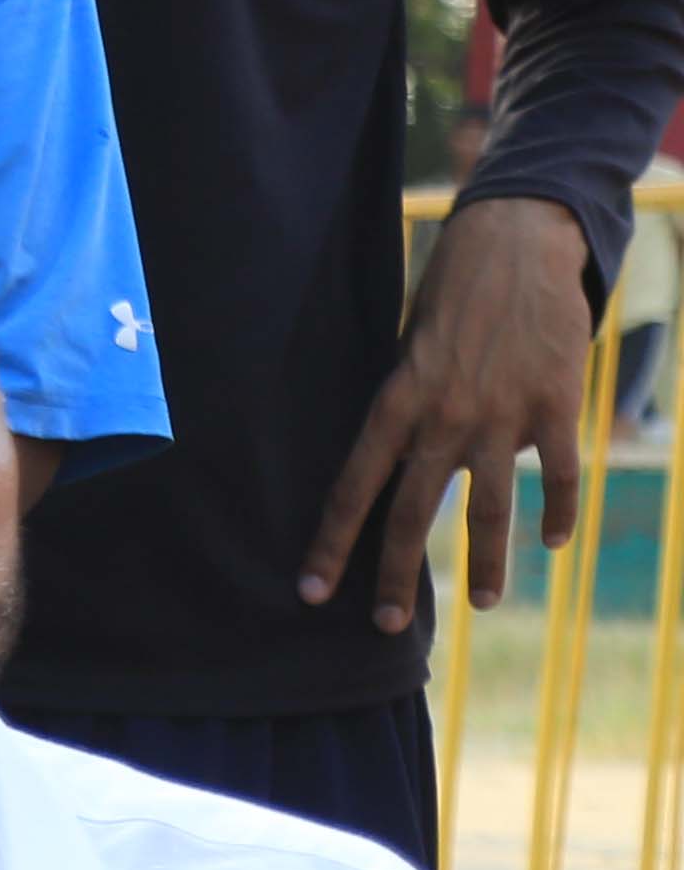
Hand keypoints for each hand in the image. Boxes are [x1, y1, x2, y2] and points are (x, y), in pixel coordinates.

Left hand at [302, 192, 597, 631]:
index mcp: (396, 404)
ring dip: (486, 564)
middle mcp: (443, 417)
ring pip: (488, 509)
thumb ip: (404, 410)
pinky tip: (554, 542)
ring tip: (482, 604)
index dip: (330, 544)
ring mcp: (501, 414)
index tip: (311, 591)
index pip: (351, 489)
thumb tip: (405, 464)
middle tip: (384, 625)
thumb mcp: (406, 351)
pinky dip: (557, 511)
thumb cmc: (452, 297)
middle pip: (412, 514)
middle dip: (396, 576)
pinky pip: (558, 474)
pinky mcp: (554, 405)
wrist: (519, 244)